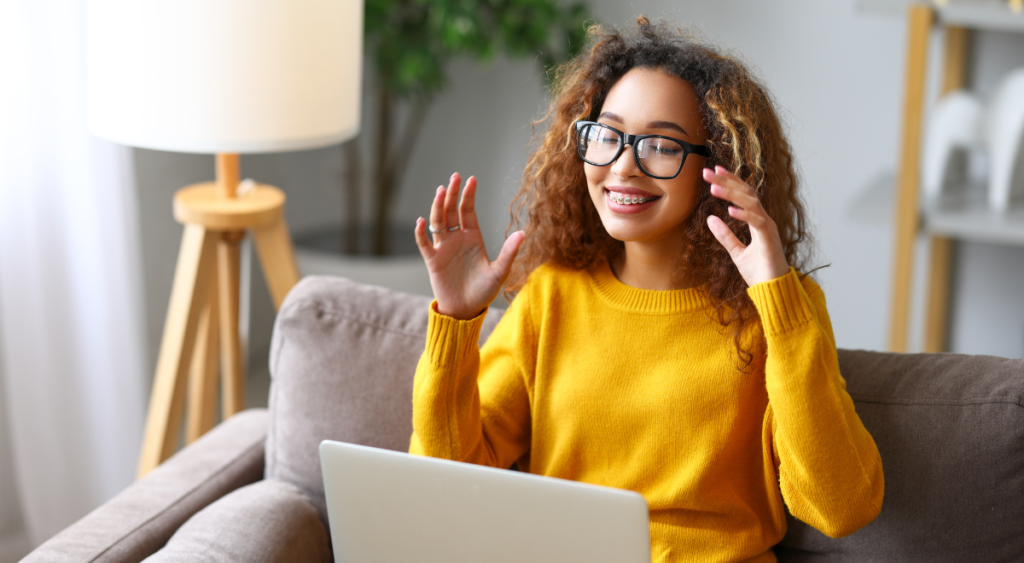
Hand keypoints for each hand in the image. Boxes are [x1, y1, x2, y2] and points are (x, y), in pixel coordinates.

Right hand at [414, 172, 524, 319]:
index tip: (471, 179)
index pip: (468, 211)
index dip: (468, 195)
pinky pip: (424, 243)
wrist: (466, 310)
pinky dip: (420, 232)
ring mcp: (443, 248)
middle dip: (453, 194)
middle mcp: (456, 239)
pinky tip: (421, 221)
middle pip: (451, 211)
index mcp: (472, 238)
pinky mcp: (433, 260)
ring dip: (438, 207)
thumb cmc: (483, 292)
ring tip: (441, 191)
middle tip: (454, 177)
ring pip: (438, 222)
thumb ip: (509, 252)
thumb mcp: (499, 272)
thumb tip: (523, 233)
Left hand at [704, 166, 789, 286]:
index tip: (714, 170)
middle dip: (727, 181)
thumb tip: (710, 219)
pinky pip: (757, 222)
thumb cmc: (759, 273)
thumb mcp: (737, 252)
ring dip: (731, 194)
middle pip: (746, 193)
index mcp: (758, 221)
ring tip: (713, 187)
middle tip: (707, 172)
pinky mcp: (769, 240)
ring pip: (751, 203)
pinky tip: (729, 210)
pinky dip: (744, 215)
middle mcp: (765, 220)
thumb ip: (725, 236)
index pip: (744, 195)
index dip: (731, 181)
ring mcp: (769, 229)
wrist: (774, 291)